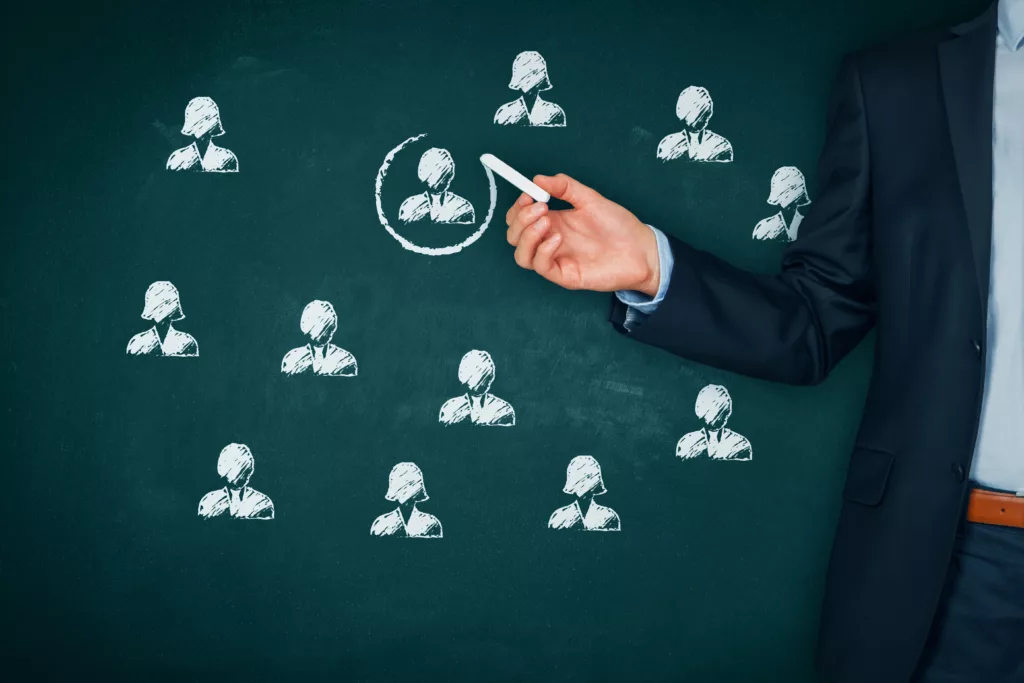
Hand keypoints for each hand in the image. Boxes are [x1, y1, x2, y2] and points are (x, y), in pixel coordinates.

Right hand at [505, 174, 659, 294]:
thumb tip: (537, 179)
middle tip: (541, 207)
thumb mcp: (590, 199)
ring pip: (521, 255)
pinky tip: (558, 238)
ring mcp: (555, 259)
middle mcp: (549, 241)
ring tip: (547, 221)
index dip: (518, 207)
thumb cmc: (618, 226)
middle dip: (520, 219)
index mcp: (553, 222)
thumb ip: (565, 187)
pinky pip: (541, 266)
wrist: (640, 249)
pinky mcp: (564, 275)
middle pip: (514, 236)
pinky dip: (543, 250)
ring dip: (527, 236)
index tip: (528, 194)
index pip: (520, 219)